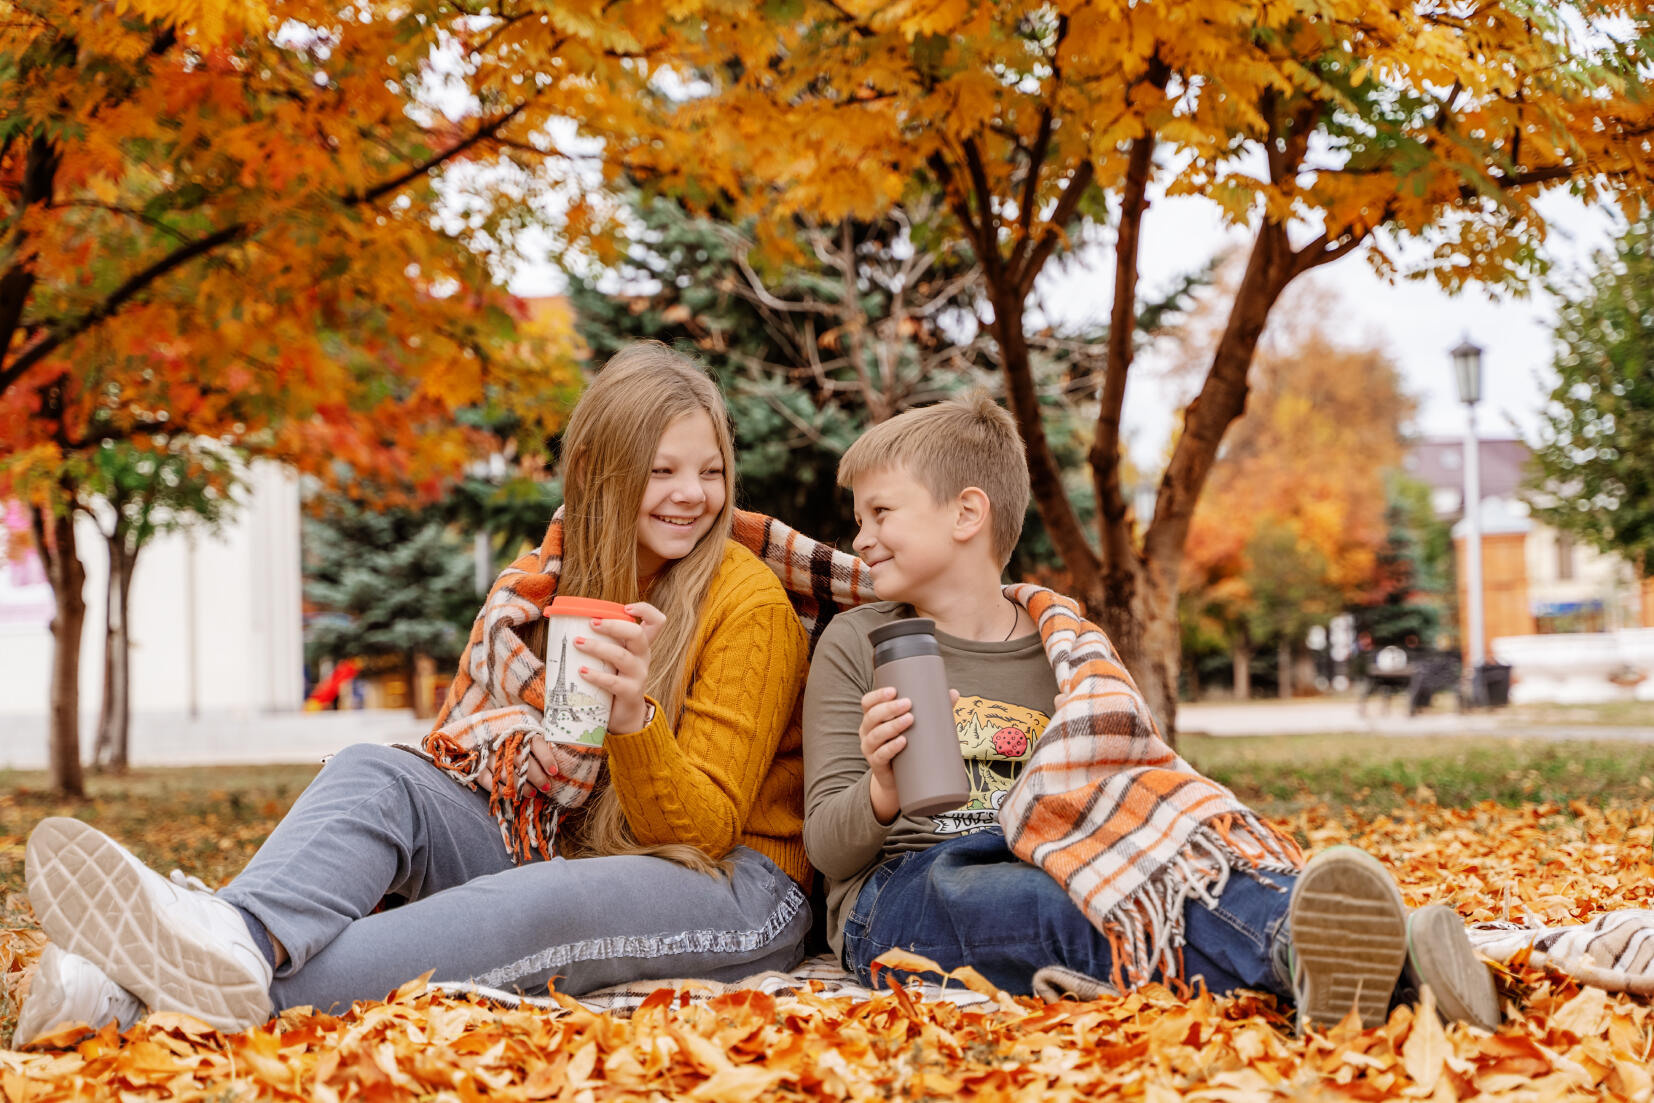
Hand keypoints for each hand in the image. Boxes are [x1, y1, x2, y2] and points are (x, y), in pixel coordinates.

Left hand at [568, 601, 665, 733]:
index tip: (626, 607)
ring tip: (578, 643)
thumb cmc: (613, 679)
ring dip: (598, 647)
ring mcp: (639, 675)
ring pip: (622, 656)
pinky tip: (582, 671)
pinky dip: (596, 675)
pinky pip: (614, 682)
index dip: (646, 610)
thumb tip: (564, 626)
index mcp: (640, 645)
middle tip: (591, 623)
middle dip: (614, 625)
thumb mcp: (613, 659)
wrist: (623, 716)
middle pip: (638, 634)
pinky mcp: (631, 693)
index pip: (656, 622)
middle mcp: (643, 657)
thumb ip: (602, 642)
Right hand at [858, 686, 959, 824]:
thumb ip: (933, 710)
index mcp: (873, 718)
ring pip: (876, 735)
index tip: (894, 690)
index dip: (878, 695)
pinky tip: (902, 741)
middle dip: (889, 708)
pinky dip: (891, 747)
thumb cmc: (907, 746)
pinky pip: (881, 755)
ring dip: (892, 726)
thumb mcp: (916, 727)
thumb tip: (954, 693)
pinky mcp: (877, 764)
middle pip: (872, 716)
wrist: (898, 780)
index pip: (868, 702)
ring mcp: (870, 749)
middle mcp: (867, 731)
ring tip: (910, 719)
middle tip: (908, 703)